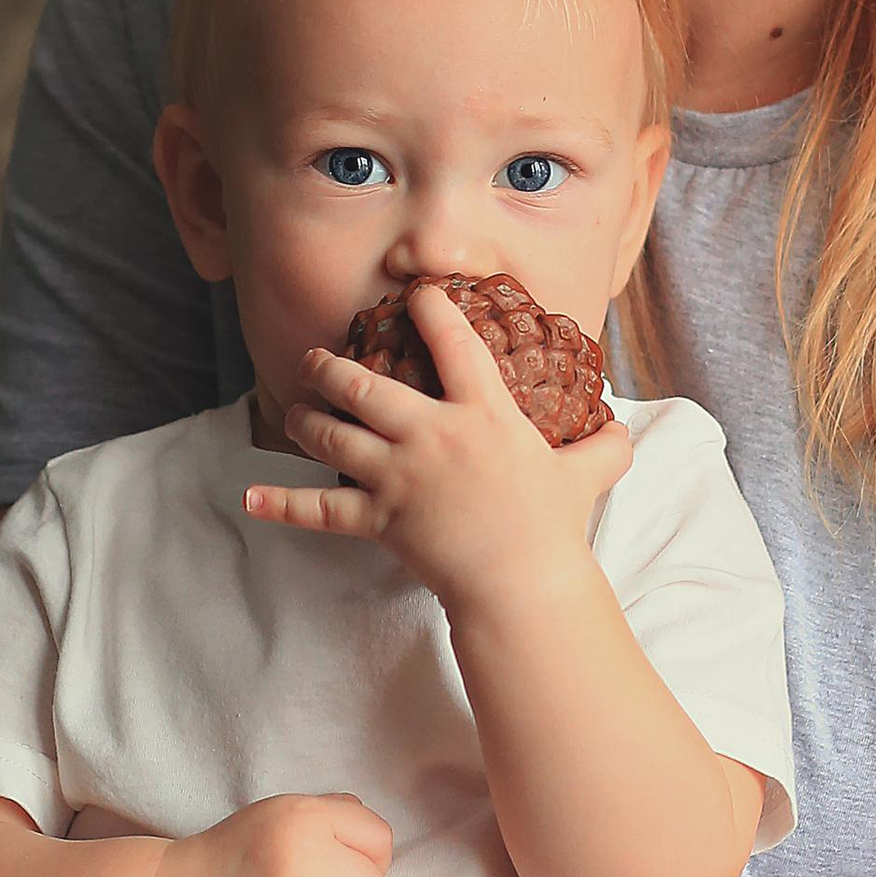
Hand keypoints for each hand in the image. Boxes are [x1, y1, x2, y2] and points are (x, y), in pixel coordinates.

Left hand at [246, 283, 632, 618]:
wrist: (521, 584)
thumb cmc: (553, 528)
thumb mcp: (586, 476)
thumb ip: (603, 447)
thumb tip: (625, 430)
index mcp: (481, 414)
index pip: (453, 344)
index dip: (431, 310)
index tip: (415, 292)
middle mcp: (431, 435)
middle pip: (365, 385)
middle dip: (332, 366)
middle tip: (316, 357)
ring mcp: (398, 476)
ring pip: (333, 434)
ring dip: (307, 418)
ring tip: (295, 408)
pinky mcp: (378, 519)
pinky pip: (320, 508)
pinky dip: (282, 503)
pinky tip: (250, 495)